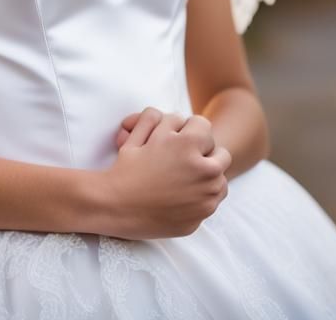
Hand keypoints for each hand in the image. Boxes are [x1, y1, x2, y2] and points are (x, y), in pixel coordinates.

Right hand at [97, 106, 230, 239]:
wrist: (115, 208)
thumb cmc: (125, 169)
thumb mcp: (138, 135)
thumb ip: (157, 118)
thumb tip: (173, 118)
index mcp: (188, 144)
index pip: (204, 126)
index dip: (188, 130)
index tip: (177, 139)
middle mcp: (203, 170)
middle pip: (220, 153)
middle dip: (204, 153)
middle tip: (182, 159)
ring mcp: (205, 197)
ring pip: (220, 179)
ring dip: (207, 176)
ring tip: (184, 178)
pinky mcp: (201, 217)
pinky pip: (212, 202)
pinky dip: (202, 197)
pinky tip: (181, 196)